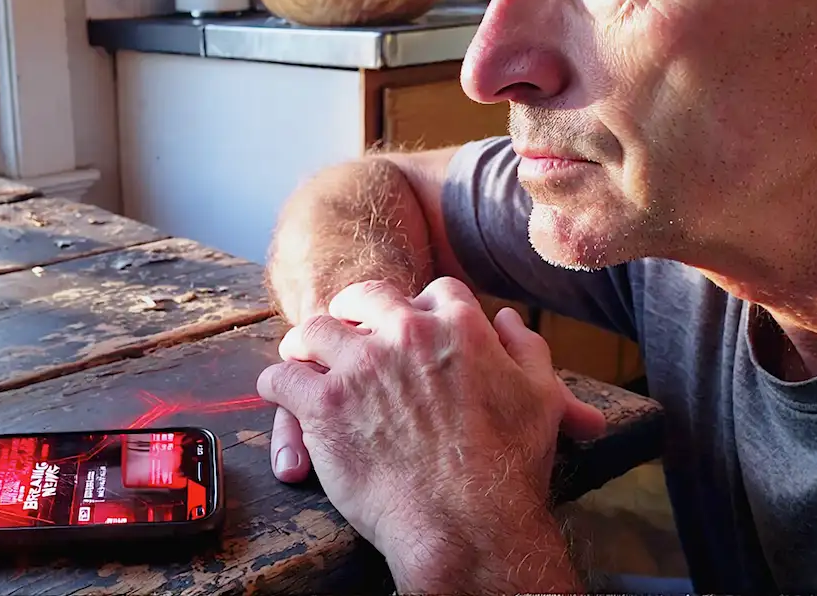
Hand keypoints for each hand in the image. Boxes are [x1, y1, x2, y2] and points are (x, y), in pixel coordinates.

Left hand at [256, 278, 605, 588]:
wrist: (467, 525)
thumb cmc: (508, 468)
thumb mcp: (540, 396)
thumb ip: (525, 348)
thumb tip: (505, 318)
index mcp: (458, 327)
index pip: (434, 292)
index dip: (421, 308)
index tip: (408, 326)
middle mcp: (404, 334)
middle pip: (366, 296)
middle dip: (354, 309)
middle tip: (346, 327)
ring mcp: (360, 366)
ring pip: (315, 329)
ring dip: (308, 341)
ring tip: (303, 355)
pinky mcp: (323, 403)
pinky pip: (281, 377)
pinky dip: (277, 382)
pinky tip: (280, 391)